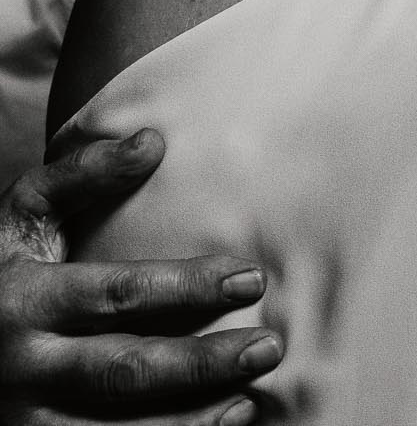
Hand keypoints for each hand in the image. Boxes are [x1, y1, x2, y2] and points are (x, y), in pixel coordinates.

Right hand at [0, 131, 278, 425]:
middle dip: (202, 362)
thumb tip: (153, 139)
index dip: (189, 287)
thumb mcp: (22, 216)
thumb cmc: (2, 270)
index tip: (254, 278)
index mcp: (25, 301)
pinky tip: (219, 422)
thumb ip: (82, 176)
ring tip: (250, 395)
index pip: (119, 295)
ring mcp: (21, 417)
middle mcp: (21, 366)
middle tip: (269, 347)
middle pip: (124, 370)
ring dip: (189, 418)